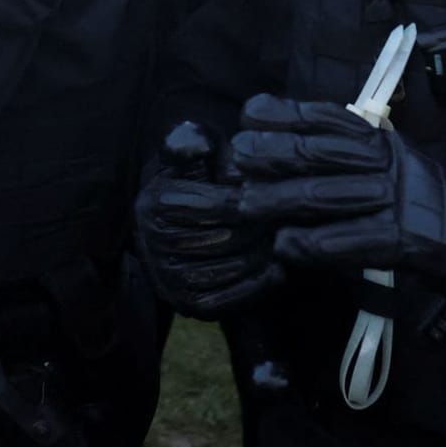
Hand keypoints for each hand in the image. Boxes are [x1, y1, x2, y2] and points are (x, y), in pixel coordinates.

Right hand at [135, 122, 283, 316]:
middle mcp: (155, 243)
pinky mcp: (187, 304)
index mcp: (156, 203)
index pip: (217, 205)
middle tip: (290, 217)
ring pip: (234, 268)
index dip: (252, 200)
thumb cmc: (192, 185)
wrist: (170, 231)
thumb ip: (196, 142)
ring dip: (265, 254)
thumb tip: (201, 144)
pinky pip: (231, 298)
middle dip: (263, 227)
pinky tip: (276, 267)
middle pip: (229, 238)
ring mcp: (170, 278)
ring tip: (286, 238)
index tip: (277, 192)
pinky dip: (259, 284)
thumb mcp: (191, 157)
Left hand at [229, 95, 445, 300]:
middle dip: (274, 151)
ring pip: (327, 195)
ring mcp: (395, 202)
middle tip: (237, 156)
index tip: (250, 112)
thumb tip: (289, 138)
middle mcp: (388, 165)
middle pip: (321, 152)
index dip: (287, 113)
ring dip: (281, 199)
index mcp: (382, 142)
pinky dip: (313, 244)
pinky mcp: (401, 241)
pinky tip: (285, 246)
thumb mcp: (392, 162)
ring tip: (246, 203)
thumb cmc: (427, 200)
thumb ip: (351, 151)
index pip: (329, 119)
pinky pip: (348, 240)